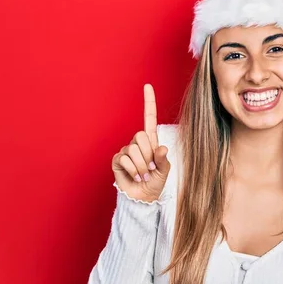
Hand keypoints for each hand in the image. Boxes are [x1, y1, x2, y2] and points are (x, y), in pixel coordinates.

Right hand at [111, 83, 170, 201]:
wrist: (143, 198)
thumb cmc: (155, 183)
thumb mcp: (164, 172)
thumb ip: (164, 160)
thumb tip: (161, 148)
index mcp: (151, 142)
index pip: (149, 118)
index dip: (149, 102)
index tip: (147, 85)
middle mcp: (137, 143)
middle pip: (141, 136)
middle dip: (148, 155)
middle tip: (151, 169)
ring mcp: (126, 150)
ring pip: (134, 150)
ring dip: (142, 167)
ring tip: (143, 175)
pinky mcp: (117, 160)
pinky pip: (125, 159)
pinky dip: (133, 171)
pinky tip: (134, 177)